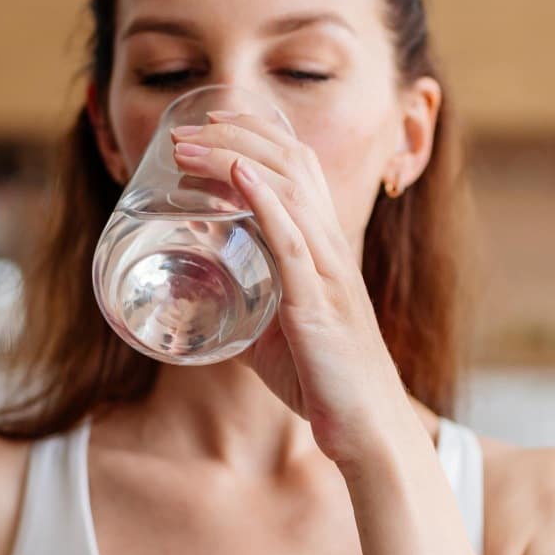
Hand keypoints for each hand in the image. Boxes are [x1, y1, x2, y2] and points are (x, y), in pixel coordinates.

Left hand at [170, 111, 409, 466]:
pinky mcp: (320, 305)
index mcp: (325, 250)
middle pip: (292, 163)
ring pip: (288, 190)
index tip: (211, 126)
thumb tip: (204, 305)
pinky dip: (264, 202)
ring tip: (191, 147)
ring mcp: (329, 273)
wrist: (368, 428)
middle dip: (237, 135)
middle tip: (186, 132)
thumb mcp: (278, 337)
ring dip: (234, 158)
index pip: (298, 169)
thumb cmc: (326, 382)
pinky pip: (293, 242)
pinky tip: (237, 175)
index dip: (257, 136)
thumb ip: (249, 312)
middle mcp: (332, 249)